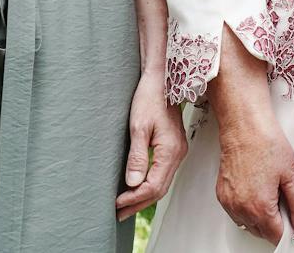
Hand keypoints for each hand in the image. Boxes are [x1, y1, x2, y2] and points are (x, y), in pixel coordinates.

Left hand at [115, 72, 187, 221]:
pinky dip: (150, 184)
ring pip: (162, 183)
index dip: (134, 198)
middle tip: (118, 213)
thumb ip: (137, 157)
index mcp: (170, 151)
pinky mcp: (173, 148)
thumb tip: (132, 183)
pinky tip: (137, 186)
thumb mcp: (139, 127)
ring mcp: (177, 152)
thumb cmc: (150, 98)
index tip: (116, 204)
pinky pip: (163, 173)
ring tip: (125, 206)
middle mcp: (177, 154)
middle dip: (138, 203)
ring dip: (144, 196)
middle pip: (159, 189)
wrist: (163, 80)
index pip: (153, 186)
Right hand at [215, 111, 293, 242]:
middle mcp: (241, 208)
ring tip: (270, 191)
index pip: (276, 236)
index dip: (290, 230)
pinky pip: (237, 212)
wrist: (244, 125)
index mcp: (260, 206)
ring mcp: (229, 203)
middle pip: (262, 232)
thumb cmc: (265, 142)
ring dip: (261, 217)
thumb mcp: (292, 173)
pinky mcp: (222, 195)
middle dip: (276, 223)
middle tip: (283, 199)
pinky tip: (256, 188)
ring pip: (248, 224)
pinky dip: (248, 208)